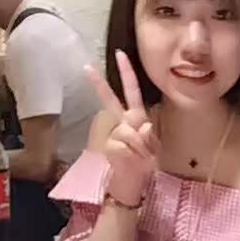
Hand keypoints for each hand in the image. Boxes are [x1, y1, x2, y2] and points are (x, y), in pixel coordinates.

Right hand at [85, 50, 159, 205]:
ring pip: (129, 131)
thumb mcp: (152, 150)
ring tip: (140, 158)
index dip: (127, 73)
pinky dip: (134, 155)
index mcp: (135, 118)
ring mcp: (115, 135)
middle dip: (100, 84)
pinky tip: (131, 162)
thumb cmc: (141, 166)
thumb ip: (149, 136)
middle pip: (112, 100)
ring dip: (140, 147)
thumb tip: (144, 124)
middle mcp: (123, 123)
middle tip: (87, 66)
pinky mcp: (111, 148)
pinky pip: (126, 146)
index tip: (120, 53)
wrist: (130, 187)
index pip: (132, 92)